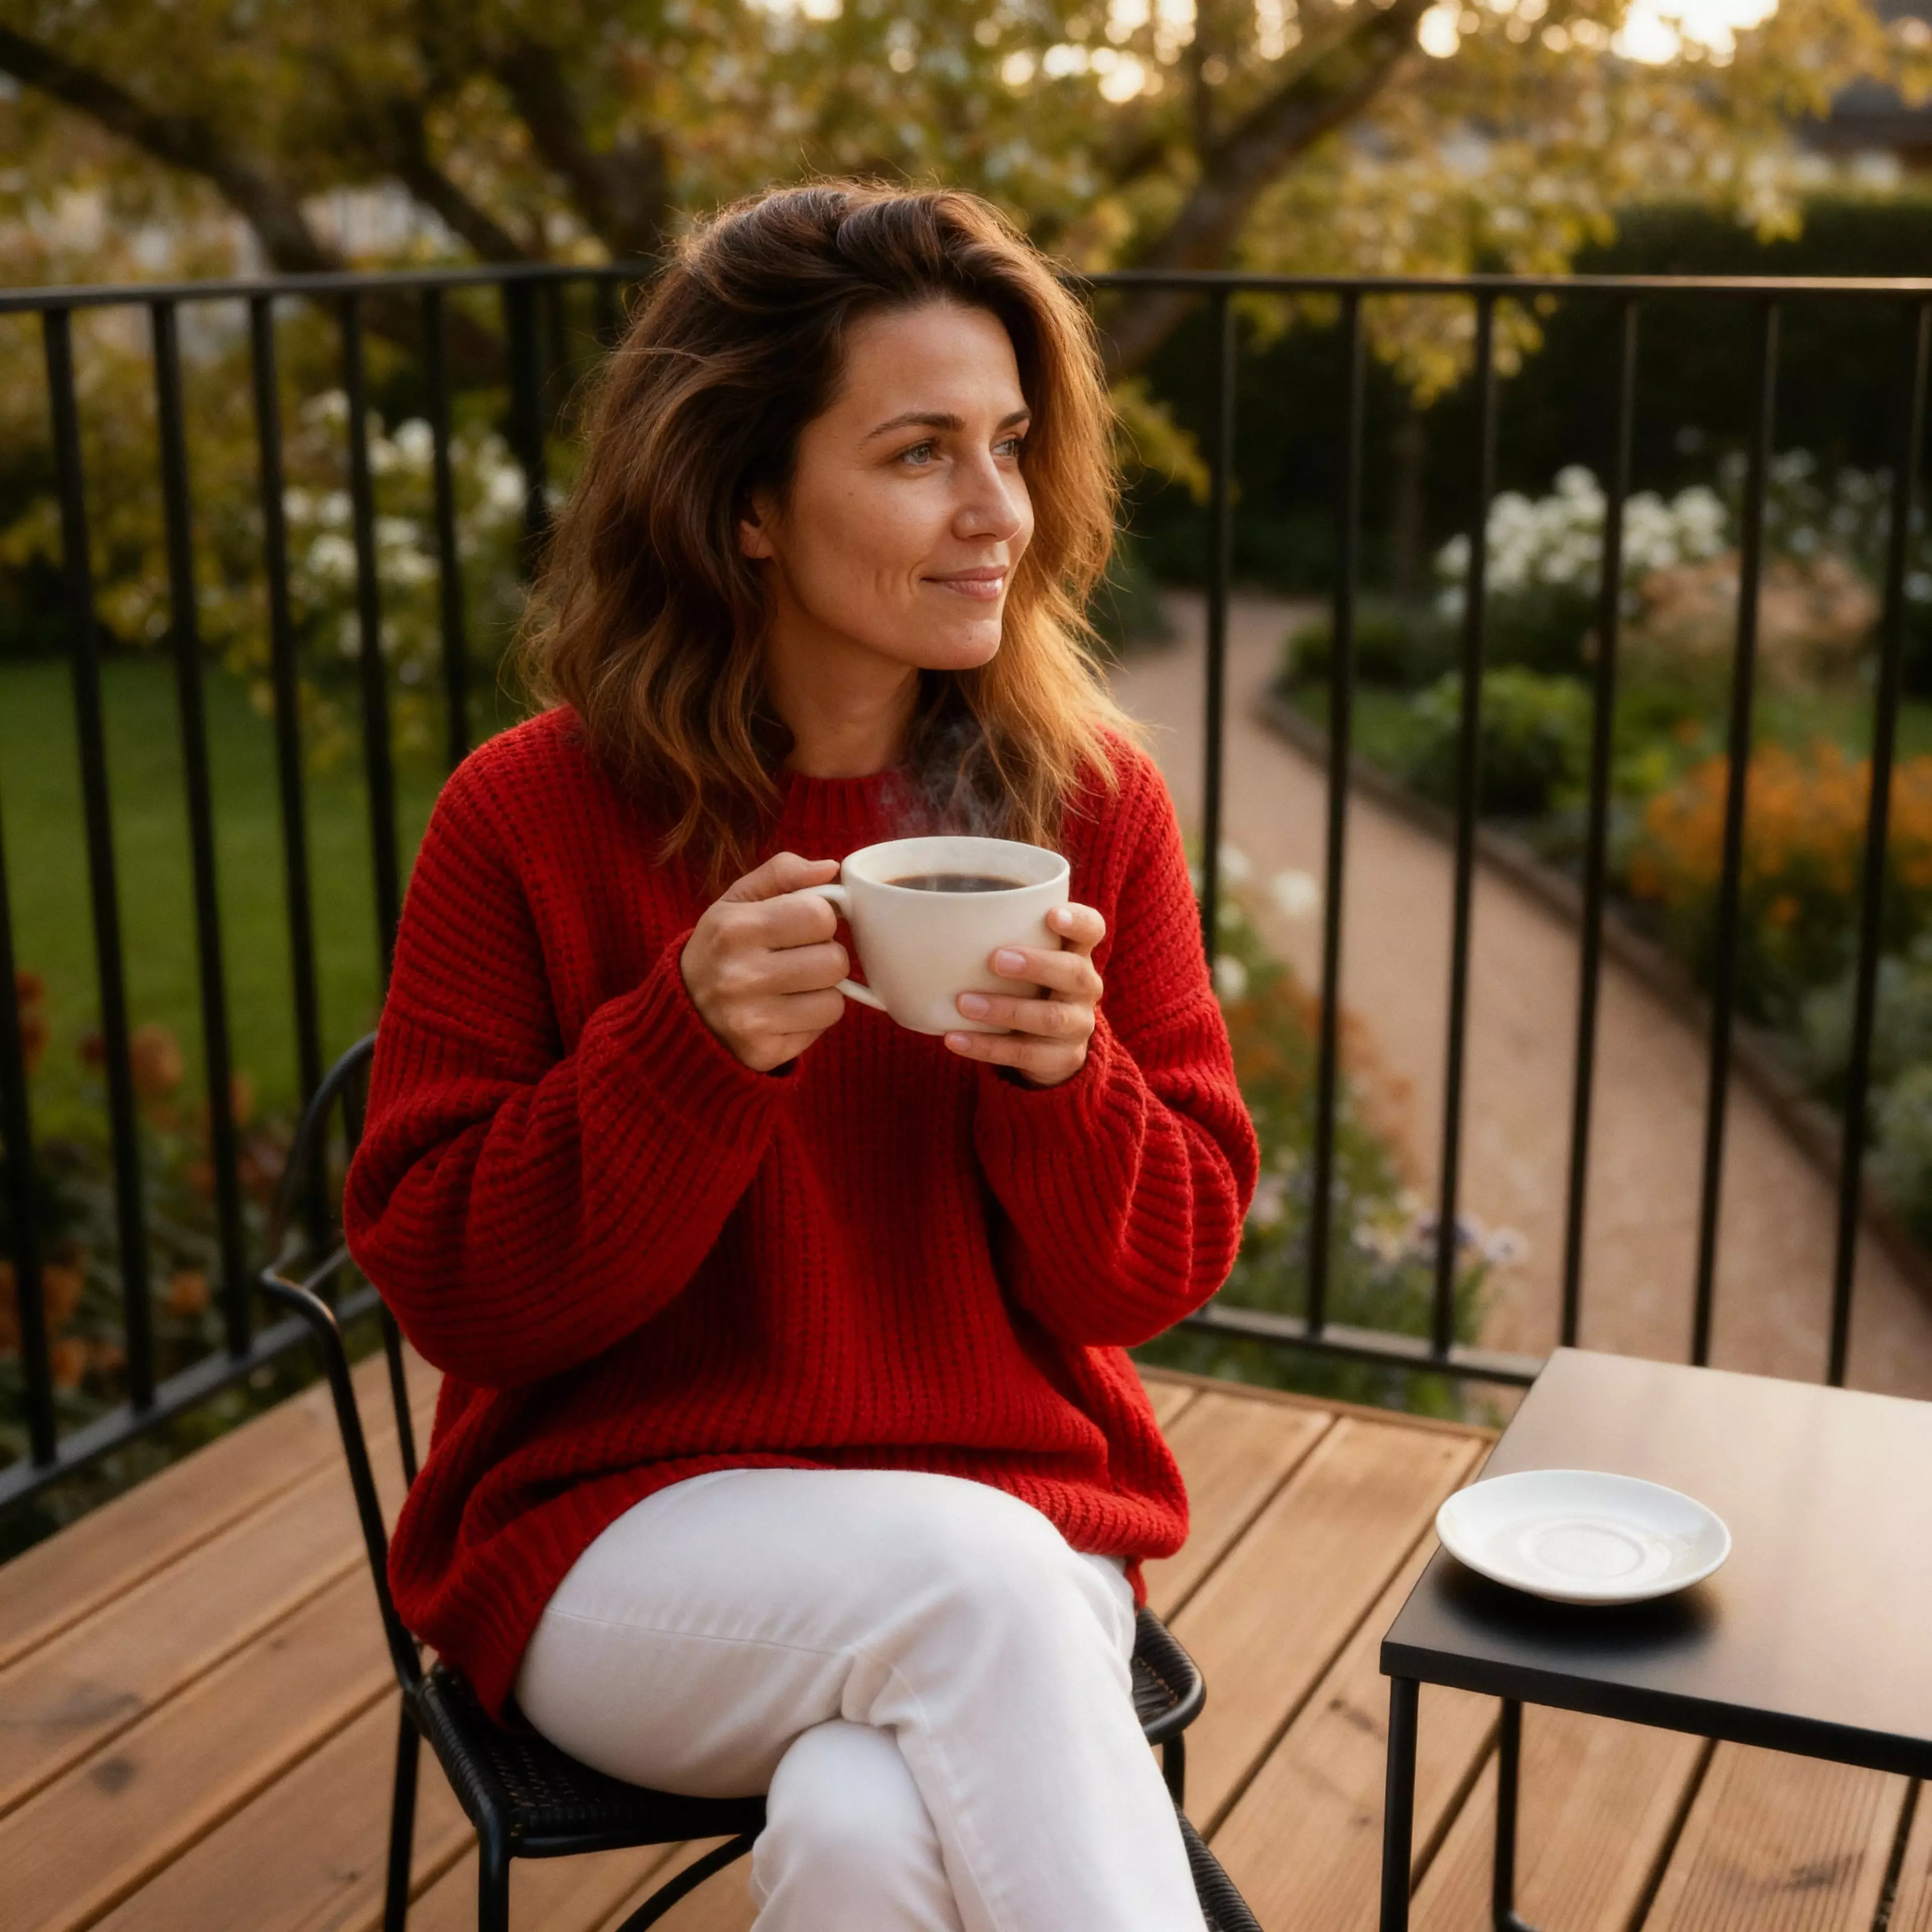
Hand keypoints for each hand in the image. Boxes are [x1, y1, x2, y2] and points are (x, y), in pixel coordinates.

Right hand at [680, 852, 849, 1072]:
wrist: (682, 1011)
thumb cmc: (722, 946)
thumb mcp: (738, 900)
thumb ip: (782, 873)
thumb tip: (831, 868)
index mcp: (735, 928)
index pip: (819, 915)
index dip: (820, 918)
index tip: (802, 925)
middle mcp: (740, 975)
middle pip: (834, 961)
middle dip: (825, 955)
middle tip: (799, 957)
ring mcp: (751, 1019)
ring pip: (834, 1000)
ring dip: (823, 990)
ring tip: (793, 984)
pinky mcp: (764, 1051)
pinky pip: (822, 1028)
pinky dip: (812, 1018)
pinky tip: (786, 1010)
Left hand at [944, 902, 1104, 1088]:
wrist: (1050, 1049)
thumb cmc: (1025, 987)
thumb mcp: (1024, 960)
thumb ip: (996, 938)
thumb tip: (912, 917)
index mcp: (1077, 953)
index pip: (1092, 929)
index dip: (1077, 921)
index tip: (1051, 914)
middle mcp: (1084, 988)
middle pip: (1074, 973)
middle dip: (1036, 965)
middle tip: (996, 959)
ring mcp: (1076, 1025)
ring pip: (1050, 1017)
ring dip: (1005, 1009)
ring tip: (964, 1002)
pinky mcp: (1060, 1059)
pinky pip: (1024, 1054)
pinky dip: (986, 1047)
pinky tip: (954, 1039)